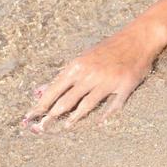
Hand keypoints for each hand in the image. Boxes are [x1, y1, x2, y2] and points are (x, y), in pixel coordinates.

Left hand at [23, 21, 163, 131]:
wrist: (138, 38)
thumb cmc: (108, 49)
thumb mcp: (83, 59)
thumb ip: (62, 77)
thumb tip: (38, 91)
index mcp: (77, 67)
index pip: (53, 91)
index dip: (39, 106)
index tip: (28, 118)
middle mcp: (90, 74)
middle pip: (66, 101)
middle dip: (51, 116)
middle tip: (40, 129)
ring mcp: (108, 81)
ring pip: (86, 105)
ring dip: (74, 119)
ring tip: (65, 127)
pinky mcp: (124, 86)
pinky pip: (113, 106)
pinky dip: (105, 116)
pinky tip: (98, 124)